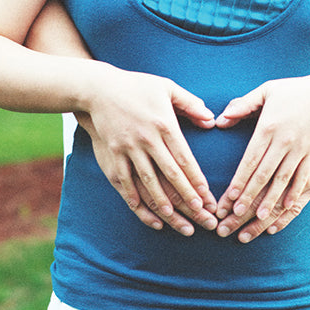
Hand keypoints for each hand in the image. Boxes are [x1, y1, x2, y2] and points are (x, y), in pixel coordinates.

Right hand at [77, 65, 218, 235]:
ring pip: (149, 183)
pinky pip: (126, 183)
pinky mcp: (112, 155)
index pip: (184, 159)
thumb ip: (190, 103)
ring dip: (165, 205)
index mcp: (164, 125)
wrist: (98, 88)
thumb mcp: (167, 88)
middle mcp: (147, 140)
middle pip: (171, 175)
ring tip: (178, 222)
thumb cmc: (136, 87)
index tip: (208, 197)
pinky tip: (149, 215)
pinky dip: (137, 201)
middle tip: (202, 217)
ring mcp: (128, 149)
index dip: (196, 180)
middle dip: (188, 199)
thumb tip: (211, 120)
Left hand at [213, 68, 309, 238]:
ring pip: (282, 181)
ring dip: (270, 202)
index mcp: (269, 127)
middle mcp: (285, 142)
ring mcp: (301, 151)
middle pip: (263, 175)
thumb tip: (220, 119)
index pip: (250, 160)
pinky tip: (284, 209)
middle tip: (235, 216)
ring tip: (258, 219)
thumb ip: (243, 105)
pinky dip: (293, 195)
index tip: (228, 198)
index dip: (239, 181)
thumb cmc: (295, 91)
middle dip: (249, 198)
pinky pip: (302, 179)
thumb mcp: (267, 91)